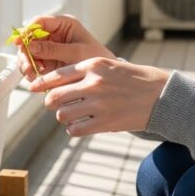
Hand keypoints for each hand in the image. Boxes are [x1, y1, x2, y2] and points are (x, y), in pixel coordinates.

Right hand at [14, 14, 114, 81]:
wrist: (103, 75)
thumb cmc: (96, 57)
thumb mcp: (76, 52)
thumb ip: (53, 49)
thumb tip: (31, 45)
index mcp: (63, 24)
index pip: (40, 22)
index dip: (27, 30)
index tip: (20, 41)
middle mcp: (54, 34)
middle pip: (30, 38)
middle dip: (26, 52)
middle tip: (27, 65)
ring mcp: (49, 48)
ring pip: (29, 51)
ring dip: (26, 62)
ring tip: (31, 74)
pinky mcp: (47, 61)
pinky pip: (33, 63)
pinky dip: (31, 70)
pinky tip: (35, 77)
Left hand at [27, 57, 170, 136]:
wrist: (162, 96)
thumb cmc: (135, 80)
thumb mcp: (110, 66)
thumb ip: (86, 72)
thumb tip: (60, 82)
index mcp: (94, 65)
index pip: (57, 74)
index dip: (41, 83)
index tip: (32, 88)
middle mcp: (94, 83)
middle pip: (55, 97)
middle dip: (50, 103)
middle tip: (54, 105)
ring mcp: (99, 104)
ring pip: (63, 115)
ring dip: (63, 116)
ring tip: (72, 115)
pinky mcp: (106, 122)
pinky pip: (76, 130)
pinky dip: (74, 129)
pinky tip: (81, 125)